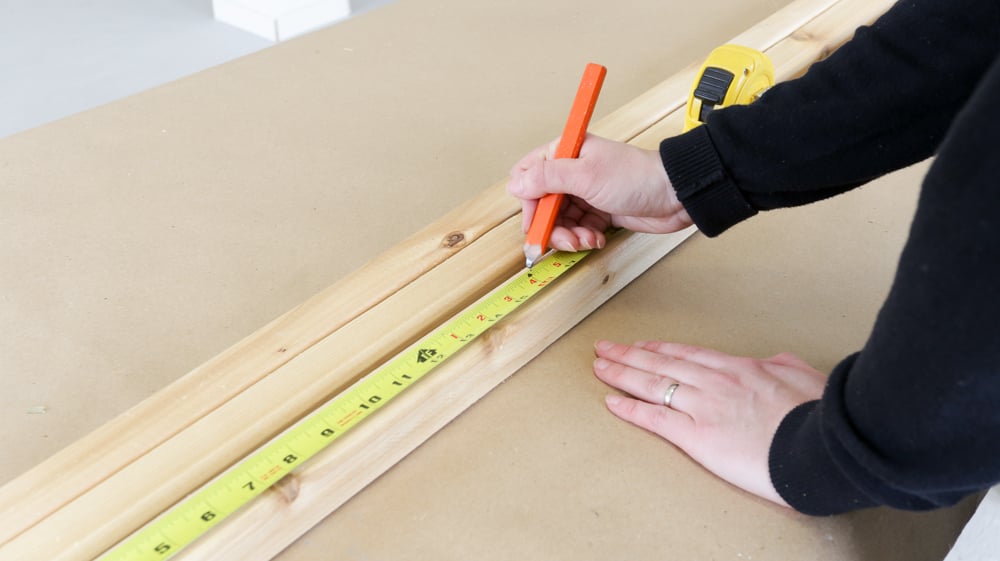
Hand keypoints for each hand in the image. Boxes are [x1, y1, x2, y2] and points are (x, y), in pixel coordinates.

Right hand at [506, 135, 691, 251]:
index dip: (529, 202)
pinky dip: (583, 237)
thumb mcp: (585, 175)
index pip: (528, 176)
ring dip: (568, 236)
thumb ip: (546, 178)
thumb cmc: (635, 177)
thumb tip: (515, 184)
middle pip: (542, 205)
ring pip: (559, 221)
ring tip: (585, 241)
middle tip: (564, 240)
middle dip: (550, 226)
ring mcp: (585, 192)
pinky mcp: (598, 211)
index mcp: (565, 153)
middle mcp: (572, 172)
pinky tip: (596, 239)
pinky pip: (577, 228)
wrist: (675, 195)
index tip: (536, 222)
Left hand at [592, 340, 825, 505]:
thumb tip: (776, 361)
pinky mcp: (698, 437)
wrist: (825, 444)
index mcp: (741, 368)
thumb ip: (785, 367)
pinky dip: (630, 410)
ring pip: (652, 384)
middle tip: (605, 348)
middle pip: (662, 362)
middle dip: (630, 354)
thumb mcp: (806, 378)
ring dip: (621, 374)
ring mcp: (704, 407)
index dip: (661, 349)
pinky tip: (611, 402)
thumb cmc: (821, 416)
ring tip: (599, 366)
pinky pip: (656, 419)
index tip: (644, 345)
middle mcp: (716, 382)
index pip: (690, 354)